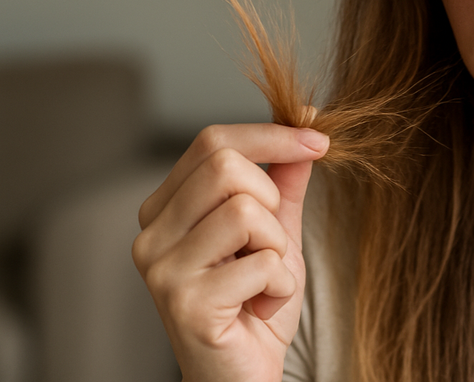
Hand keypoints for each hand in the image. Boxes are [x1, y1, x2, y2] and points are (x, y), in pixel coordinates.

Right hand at [132, 123, 327, 381]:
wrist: (245, 375)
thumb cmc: (256, 304)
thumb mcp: (277, 231)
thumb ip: (285, 178)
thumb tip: (306, 119)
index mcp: (166, 208)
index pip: (212, 141)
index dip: (272, 135)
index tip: (319, 140)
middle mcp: (151, 234)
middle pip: (226, 166)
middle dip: (271, 200)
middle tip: (269, 245)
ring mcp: (162, 269)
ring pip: (246, 211)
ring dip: (278, 249)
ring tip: (264, 281)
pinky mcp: (185, 302)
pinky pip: (262, 262)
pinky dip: (281, 286)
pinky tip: (261, 307)